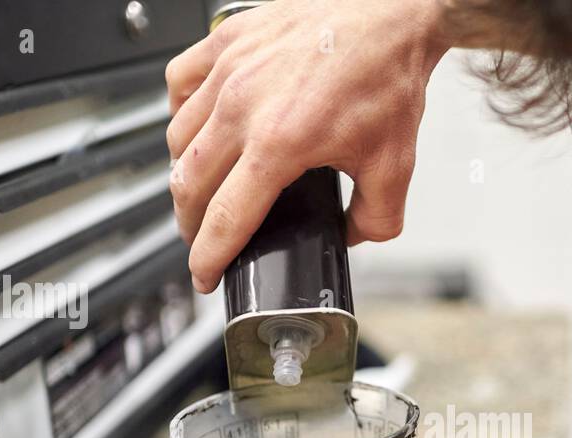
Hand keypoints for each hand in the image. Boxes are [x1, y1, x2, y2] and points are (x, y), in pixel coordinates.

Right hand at [164, 0, 447, 291]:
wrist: (390, 13)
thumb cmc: (387, 75)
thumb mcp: (394, 166)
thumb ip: (375, 219)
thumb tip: (352, 238)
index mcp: (280, 143)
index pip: (225, 219)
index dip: (210, 258)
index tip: (206, 277)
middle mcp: (244, 105)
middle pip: (189, 184)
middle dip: (190, 225)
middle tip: (201, 241)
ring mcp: (229, 69)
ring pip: (178, 138)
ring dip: (182, 174)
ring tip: (198, 193)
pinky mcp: (227, 40)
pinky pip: (179, 82)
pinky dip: (180, 113)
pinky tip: (195, 128)